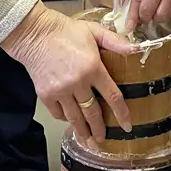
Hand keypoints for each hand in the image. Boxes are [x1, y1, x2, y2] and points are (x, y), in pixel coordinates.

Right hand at [2, 4, 133, 143]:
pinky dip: (65, 118)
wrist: (35, 33)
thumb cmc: (65, 31)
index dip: (121, 114)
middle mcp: (77, 82)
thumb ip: (115, 41)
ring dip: (83, 131)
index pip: (112, 96)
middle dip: (99, 129)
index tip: (127, 126)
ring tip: (87, 139)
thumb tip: (135, 49)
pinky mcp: (46, 94)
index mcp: (93, 67)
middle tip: (103, 139)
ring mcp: (60, 90)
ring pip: (75, 118)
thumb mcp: (94, 31)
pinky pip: (58, 113)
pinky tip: (70, 120)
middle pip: (93, 113)